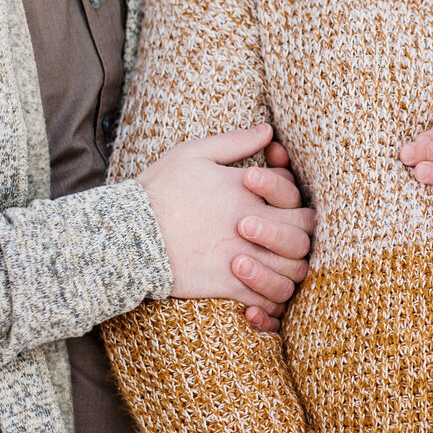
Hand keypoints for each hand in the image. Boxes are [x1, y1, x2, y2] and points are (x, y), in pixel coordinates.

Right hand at [135, 125, 312, 328]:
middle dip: (302, 232)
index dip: (287, 192)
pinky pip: (267, 300)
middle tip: (289, 235)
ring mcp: (242, 255)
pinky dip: (273, 302)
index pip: (290, 189)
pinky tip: (265, 296)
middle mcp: (252, 223)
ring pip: (292, 270)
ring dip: (293, 269)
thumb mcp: (193, 154)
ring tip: (282, 267)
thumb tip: (268, 130)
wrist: (130, 234)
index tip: (272, 198)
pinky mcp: (227, 283)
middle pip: (302, 231)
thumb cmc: (159, 191)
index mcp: (246, 190)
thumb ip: (235, 142)